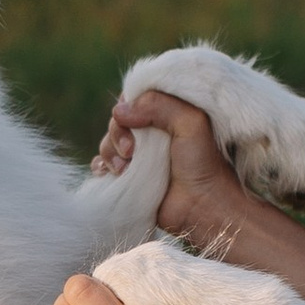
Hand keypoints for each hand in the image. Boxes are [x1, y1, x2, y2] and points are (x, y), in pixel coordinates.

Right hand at [87, 89, 257, 248]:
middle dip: (117, 135)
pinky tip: (110, 174)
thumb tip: (119, 112)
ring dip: (109, 153)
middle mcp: (151, 132)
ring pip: (107, 143)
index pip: (134, 98)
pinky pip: (102, 165)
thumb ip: (158, 105)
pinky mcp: (129, 177)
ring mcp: (138, 156)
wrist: (202, 206)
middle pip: (117, 121)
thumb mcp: (191, 122)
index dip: (127, 107)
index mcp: (166, 113)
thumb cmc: (203, 163)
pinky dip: (101, 167)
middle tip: (130, 152)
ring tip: (124, 169)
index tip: (133, 123)